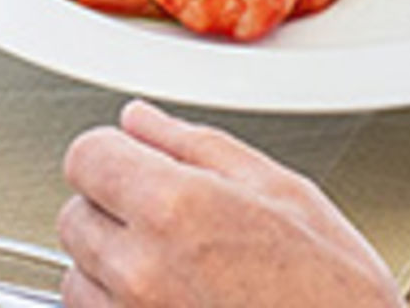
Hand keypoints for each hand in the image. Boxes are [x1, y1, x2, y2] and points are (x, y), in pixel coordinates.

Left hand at [56, 99, 398, 307]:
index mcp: (174, 207)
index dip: (112, 154)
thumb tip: (141, 120)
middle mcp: (141, 269)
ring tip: (176, 271)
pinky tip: (173, 301)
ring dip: (109, 268)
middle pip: (74, 216)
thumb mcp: (280, 190)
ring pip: (78, 277)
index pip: (85, 156)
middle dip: (112, 210)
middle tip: (168, 222)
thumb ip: (194, 146)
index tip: (131, 163)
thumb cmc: (334, 292)